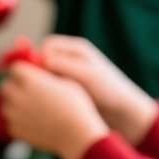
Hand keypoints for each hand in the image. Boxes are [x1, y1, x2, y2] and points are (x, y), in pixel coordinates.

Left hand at [0, 63, 108, 158]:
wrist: (76, 135)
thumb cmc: (76, 106)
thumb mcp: (65, 82)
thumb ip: (46, 77)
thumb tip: (38, 75)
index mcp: (30, 80)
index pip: (15, 69)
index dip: (22, 72)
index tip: (29, 76)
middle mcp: (18, 95)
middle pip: (5, 86)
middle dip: (14, 86)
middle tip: (26, 91)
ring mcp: (14, 114)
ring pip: (5, 104)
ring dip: (13, 104)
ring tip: (28, 108)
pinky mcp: (15, 130)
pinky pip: (10, 122)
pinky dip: (17, 121)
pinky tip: (31, 122)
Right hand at [37, 36, 158, 144]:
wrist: (123, 113)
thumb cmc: (110, 91)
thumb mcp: (87, 75)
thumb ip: (64, 65)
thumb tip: (40, 58)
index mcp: (76, 49)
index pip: (47, 45)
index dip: (38, 57)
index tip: (36, 74)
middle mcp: (69, 59)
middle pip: (42, 59)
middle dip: (36, 72)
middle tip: (37, 87)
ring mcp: (66, 74)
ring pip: (43, 75)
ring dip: (39, 84)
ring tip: (42, 97)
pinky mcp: (64, 89)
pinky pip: (47, 88)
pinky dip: (43, 94)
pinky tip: (45, 104)